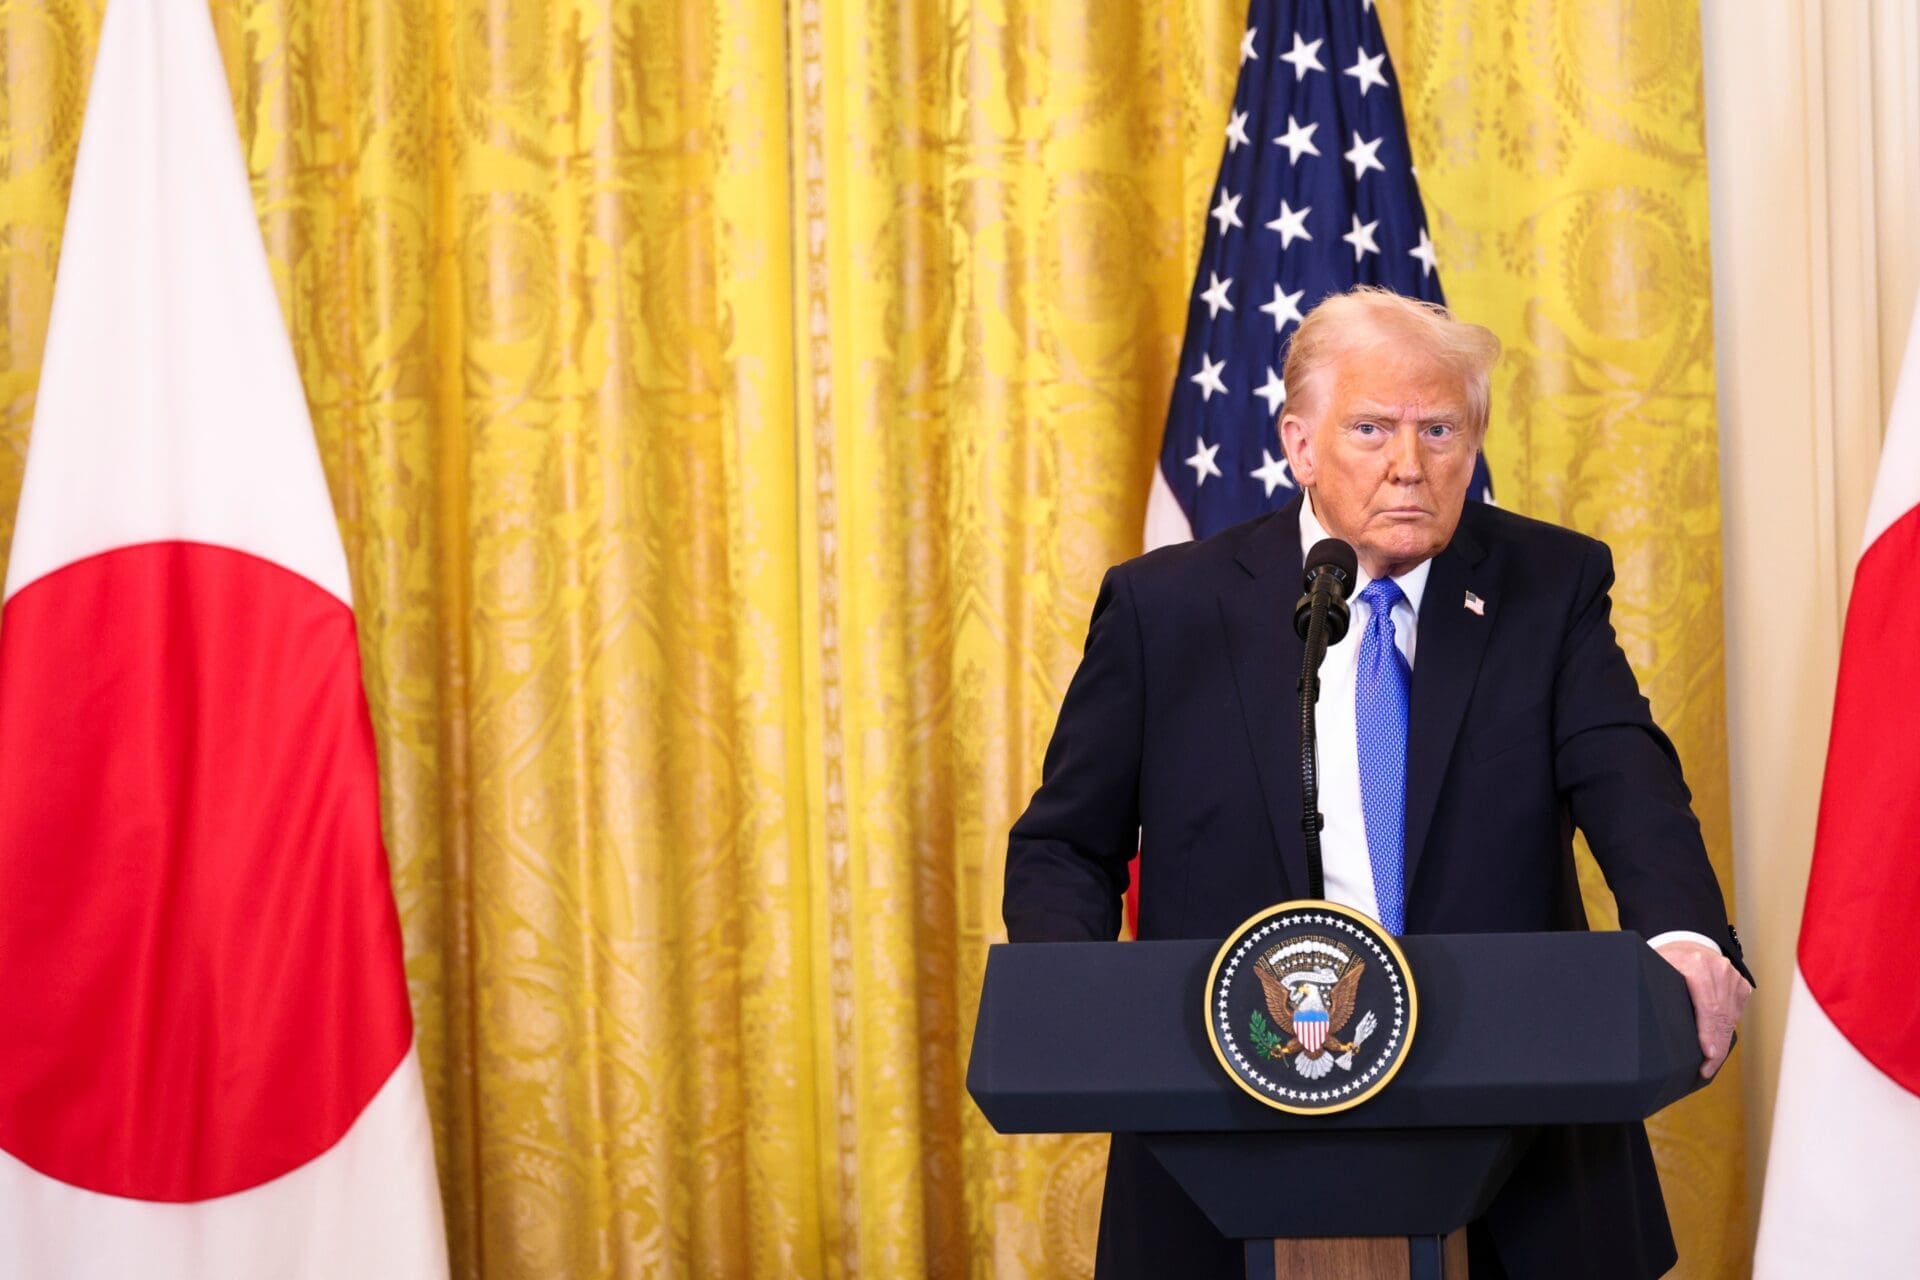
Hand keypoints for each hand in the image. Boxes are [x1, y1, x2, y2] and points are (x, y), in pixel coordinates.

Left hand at [1655, 940, 1751, 1078]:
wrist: (1689, 943)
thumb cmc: (1667, 959)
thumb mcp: (1656, 969)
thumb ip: (1657, 990)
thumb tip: (1647, 1023)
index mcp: (1695, 966)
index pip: (1708, 1007)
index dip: (1709, 1034)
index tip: (1708, 1056)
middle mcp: (1719, 970)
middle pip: (1722, 1018)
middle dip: (1716, 1048)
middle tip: (1706, 1069)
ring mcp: (1733, 977)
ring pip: (1731, 1019)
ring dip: (1721, 1041)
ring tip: (1710, 1061)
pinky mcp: (1742, 985)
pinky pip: (1736, 1014)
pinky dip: (1726, 1028)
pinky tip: (1716, 1040)